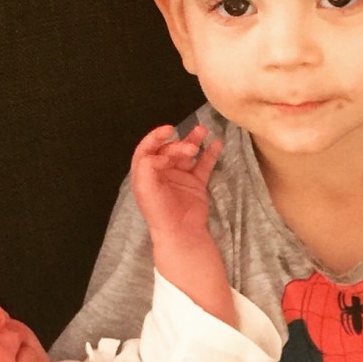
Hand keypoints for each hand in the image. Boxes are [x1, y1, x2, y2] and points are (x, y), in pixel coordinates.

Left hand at [131, 123, 222, 242]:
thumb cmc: (159, 211)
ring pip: (186, 154)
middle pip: (169, 150)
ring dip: (193, 141)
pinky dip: (210, 154)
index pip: (148, 149)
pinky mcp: (195, 183)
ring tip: (202, 130)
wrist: (180, 232)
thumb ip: (148, 166)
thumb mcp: (146, 187)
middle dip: (179, 145)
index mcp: (146, 173)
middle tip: (190, 149)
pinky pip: (203, 164)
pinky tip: (216, 143)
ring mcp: (180, 177)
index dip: (155, 137)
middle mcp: (162, 173)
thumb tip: (163, 154)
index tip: (169, 129)